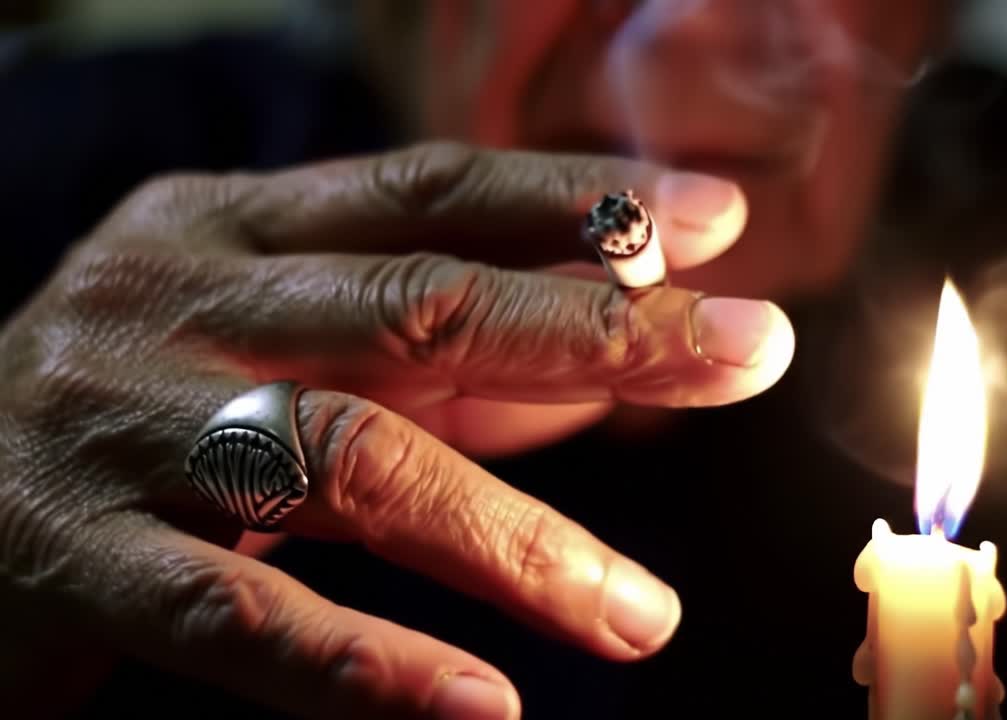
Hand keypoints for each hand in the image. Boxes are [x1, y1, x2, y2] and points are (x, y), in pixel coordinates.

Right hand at [0, 142, 792, 718]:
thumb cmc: (136, 405)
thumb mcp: (275, 341)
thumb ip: (430, 354)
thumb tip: (607, 375)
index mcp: (229, 229)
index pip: (429, 192)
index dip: (576, 203)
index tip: (717, 223)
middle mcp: (176, 302)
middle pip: (414, 302)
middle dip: (596, 329)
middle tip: (751, 353)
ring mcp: (119, 425)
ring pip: (344, 461)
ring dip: (512, 540)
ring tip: (638, 618)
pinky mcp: (70, 559)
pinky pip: (235, 615)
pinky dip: (365, 664)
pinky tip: (478, 707)